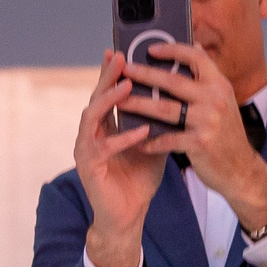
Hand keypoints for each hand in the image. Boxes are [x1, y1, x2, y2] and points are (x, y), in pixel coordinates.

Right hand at [75, 50, 165, 266]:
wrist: (128, 215)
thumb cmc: (139, 179)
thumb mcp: (154, 142)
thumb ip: (159, 120)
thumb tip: (180, 94)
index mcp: (106, 126)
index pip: (109, 93)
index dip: (113, 72)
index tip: (121, 50)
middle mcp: (91, 133)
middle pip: (96, 97)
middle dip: (108, 76)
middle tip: (120, 57)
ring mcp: (86, 149)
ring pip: (92, 116)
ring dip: (110, 100)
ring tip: (127, 87)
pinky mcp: (89, 167)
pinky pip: (104, 147)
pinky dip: (122, 138)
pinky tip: (140, 131)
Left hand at [124, 40, 266, 233]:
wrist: (241, 170)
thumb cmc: (226, 135)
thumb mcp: (224, 101)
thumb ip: (207, 79)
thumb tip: (194, 47)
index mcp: (219, 85)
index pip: (196, 57)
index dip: (172, 50)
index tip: (151, 48)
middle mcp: (215, 99)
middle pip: (173, 81)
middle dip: (145, 74)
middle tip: (125, 70)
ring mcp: (208, 121)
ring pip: (165, 109)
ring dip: (139, 105)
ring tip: (120, 103)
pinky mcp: (200, 143)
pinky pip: (167, 139)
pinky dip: (151, 141)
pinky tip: (138, 142)